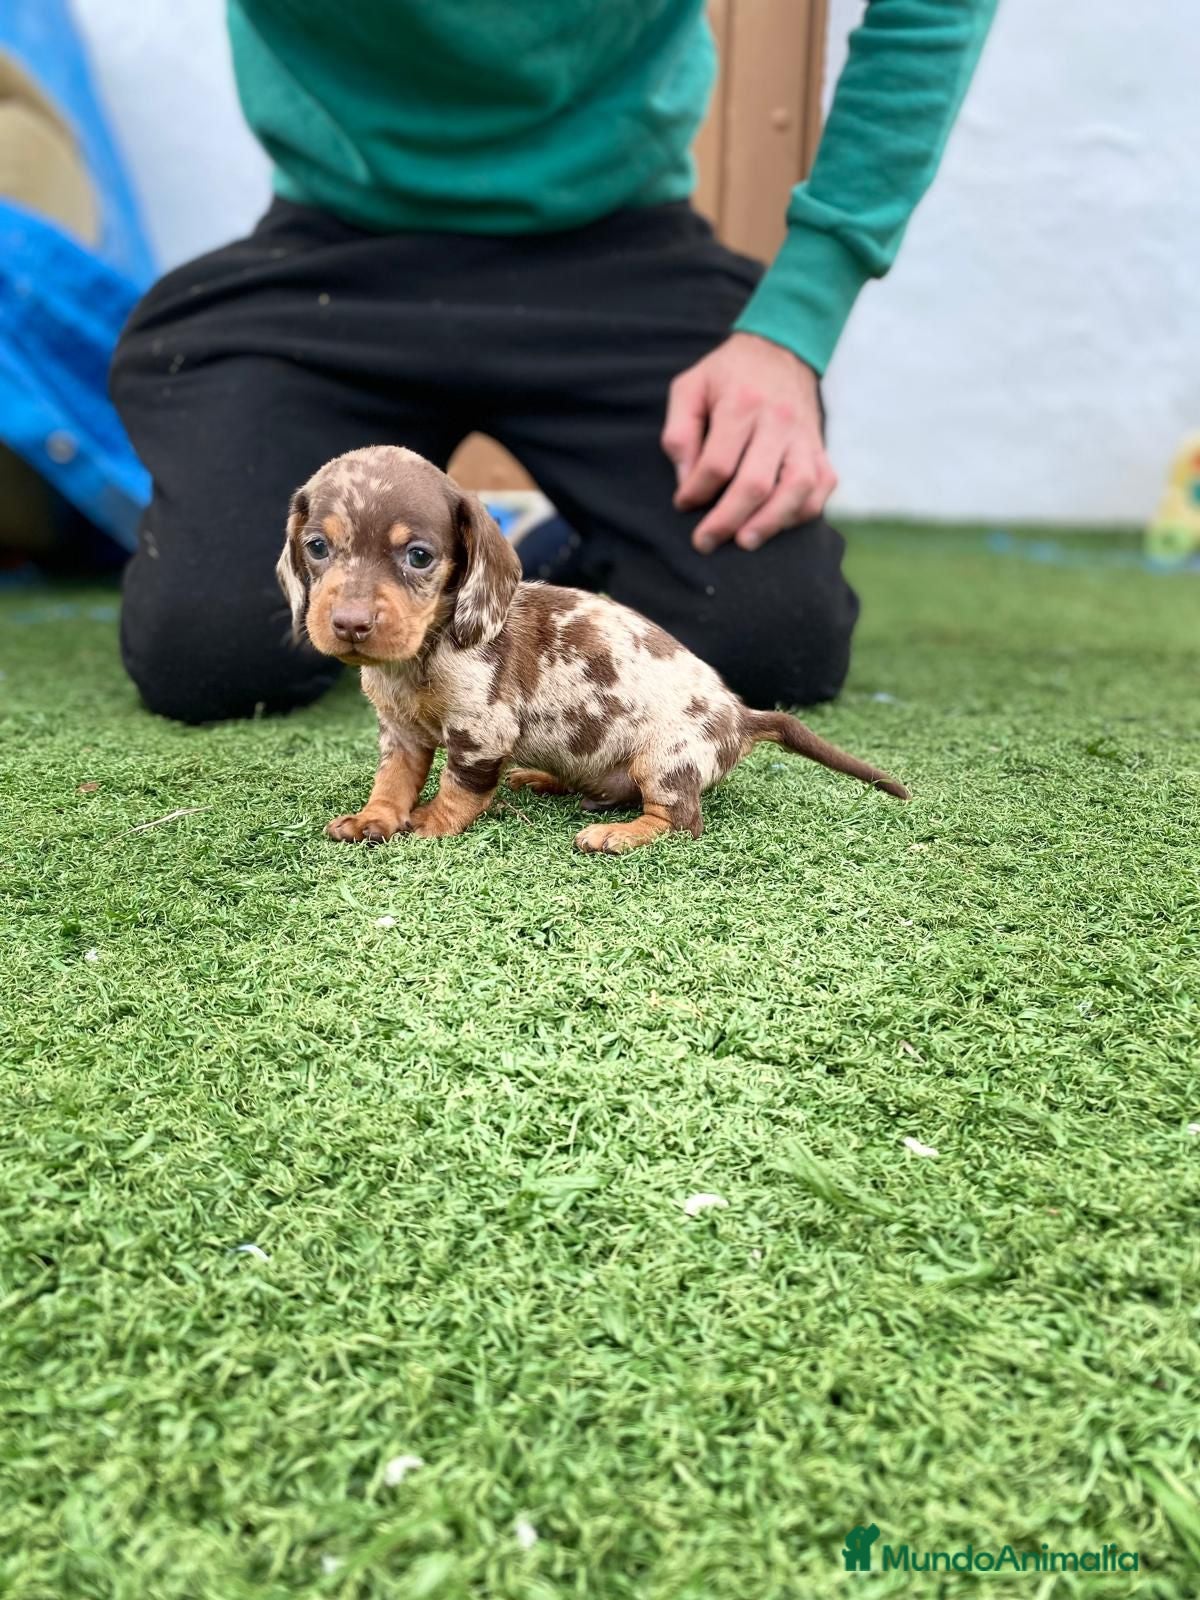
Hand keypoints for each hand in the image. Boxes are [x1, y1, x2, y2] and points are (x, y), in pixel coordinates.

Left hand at [661, 332, 836, 552]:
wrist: (779, 349)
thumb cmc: (727, 375)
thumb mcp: (689, 388)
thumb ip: (679, 433)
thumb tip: (685, 481)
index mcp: (741, 404)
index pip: (718, 464)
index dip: (696, 491)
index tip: (683, 503)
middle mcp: (778, 421)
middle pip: (756, 483)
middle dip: (727, 520)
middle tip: (705, 542)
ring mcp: (804, 436)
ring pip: (797, 490)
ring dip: (770, 523)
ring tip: (744, 541)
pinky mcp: (820, 447)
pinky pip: (822, 487)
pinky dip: (802, 512)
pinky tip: (777, 524)